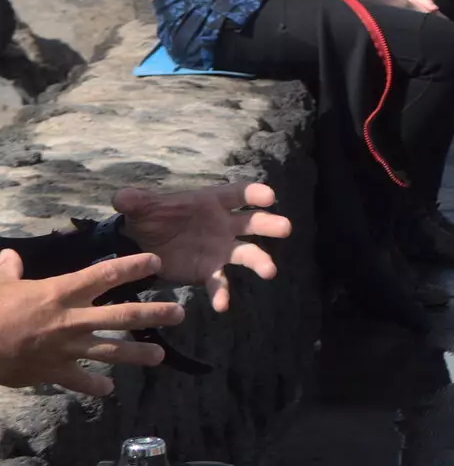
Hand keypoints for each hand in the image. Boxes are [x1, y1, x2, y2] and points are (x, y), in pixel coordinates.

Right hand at [0, 250, 182, 396]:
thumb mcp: (1, 285)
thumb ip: (11, 270)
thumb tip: (10, 255)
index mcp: (61, 293)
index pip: (105, 275)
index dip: (132, 267)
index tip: (156, 262)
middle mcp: (71, 319)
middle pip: (121, 315)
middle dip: (153, 313)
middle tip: (179, 313)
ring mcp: (65, 348)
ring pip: (110, 351)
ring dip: (137, 354)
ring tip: (160, 356)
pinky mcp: (52, 372)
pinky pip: (79, 380)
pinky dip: (94, 386)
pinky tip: (108, 389)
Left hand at [117, 182, 291, 313]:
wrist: (142, 244)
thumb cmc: (151, 218)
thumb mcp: (141, 208)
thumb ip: (134, 201)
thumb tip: (121, 197)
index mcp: (212, 202)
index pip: (239, 194)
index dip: (255, 194)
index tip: (270, 197)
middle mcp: (224, 225)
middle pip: (253, 222)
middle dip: (270, 224)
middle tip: (285, 229)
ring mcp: (221, 249)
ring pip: (247, 253)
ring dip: (260, 261)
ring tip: (270, 271)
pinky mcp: (210, 271)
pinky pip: (220, 282)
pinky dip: (222, 293)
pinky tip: (222, 305)